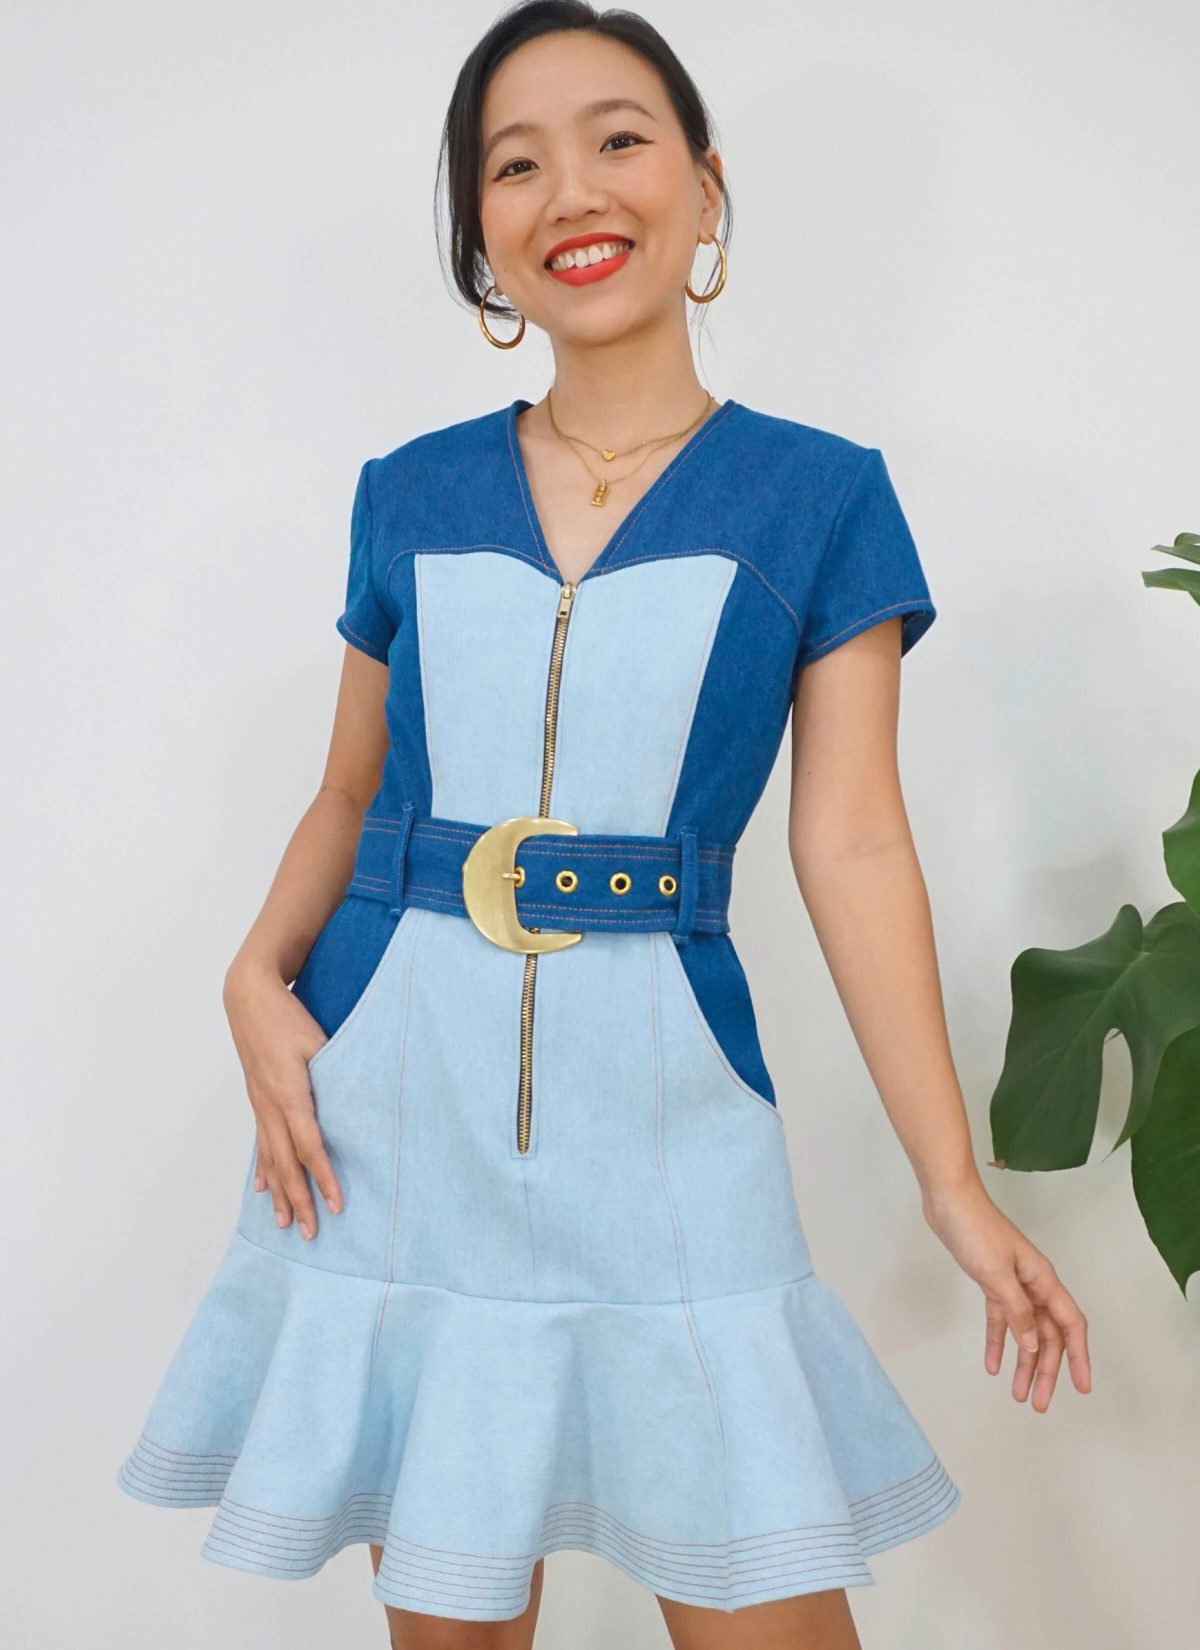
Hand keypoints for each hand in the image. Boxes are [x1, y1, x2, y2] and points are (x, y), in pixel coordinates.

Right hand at [221, 962, 342, 1240]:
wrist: (248, 997)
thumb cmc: (287, 1016)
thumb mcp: (317, 1041)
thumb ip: (335, 1073)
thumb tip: (355, 1104)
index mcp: (290, 1093)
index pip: (310, 1146)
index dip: (324, 1178)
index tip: (337, 1205)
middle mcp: (271, 1105)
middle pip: (287, 1163)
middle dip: (300, 1200)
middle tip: (311, 1234)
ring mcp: (260, 1104)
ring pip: (270, 1158)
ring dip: (279, 1194)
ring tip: (284, 1224)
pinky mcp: (256, 1098)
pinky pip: (260, 1141)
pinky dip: (263, 1168)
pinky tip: (262, 1189)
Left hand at [923, 1178, 1091, 1411]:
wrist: (948, 1201)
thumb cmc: (975, 1231)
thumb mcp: (996, 1275)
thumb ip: (1017, 1311)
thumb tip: (1033, 1345)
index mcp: (1043, 1280)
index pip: (1070, 1325)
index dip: (1079, 1357)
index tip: (1082, 1387)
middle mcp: (1034, 1284)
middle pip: (1048, 1335)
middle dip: (1046, 1370)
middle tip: (1039, 1403)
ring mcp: (1013, 1284)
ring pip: (1025, 1331)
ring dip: (1024, 1363)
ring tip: (1019, 1394)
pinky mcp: (992, 1282)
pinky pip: (1001, 1319)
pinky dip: (998, 1342)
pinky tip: (992, 1365)